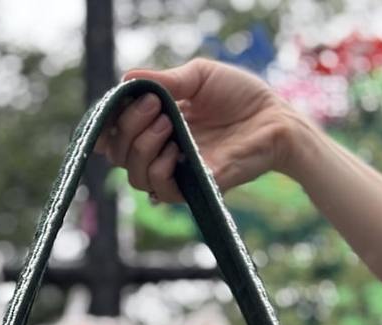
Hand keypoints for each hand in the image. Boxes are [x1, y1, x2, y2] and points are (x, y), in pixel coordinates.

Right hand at [96, 59, 302, 201]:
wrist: (275, 118)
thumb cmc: (241, 96)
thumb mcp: (199, 76)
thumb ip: (165, 80)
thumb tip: (126, 78)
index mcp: (158, 125)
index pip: (117, 135)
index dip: (106, 127)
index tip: (112, 109)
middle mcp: (162, 152)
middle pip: (120, 155)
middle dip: (128, 127)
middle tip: (154, 106)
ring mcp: (177, 173)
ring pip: (134, 175)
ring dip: (142, 146)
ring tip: (168, 122)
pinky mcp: (193, 188)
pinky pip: (159, 190)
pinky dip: (160, 169)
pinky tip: (176, 150)